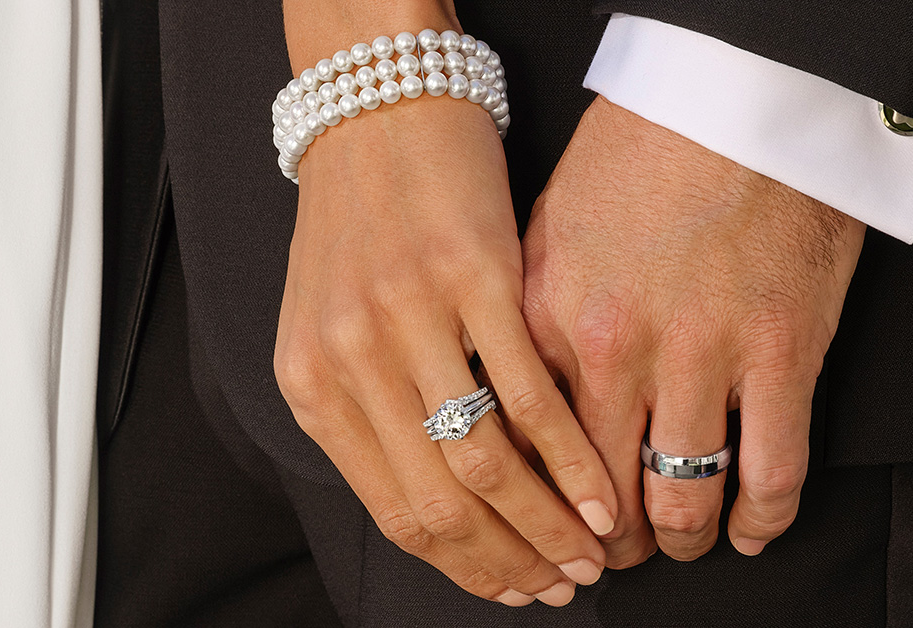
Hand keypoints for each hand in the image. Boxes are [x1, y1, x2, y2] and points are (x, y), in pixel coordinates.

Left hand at [273, 11, 617, 603]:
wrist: (379, 113)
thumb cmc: (361, 224)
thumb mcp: (333, 328)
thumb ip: (372, 414)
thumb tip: (445, 504)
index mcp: (313, 386)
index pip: (393, 512)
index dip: (463, 567)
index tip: (514, 588)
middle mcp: (352, 362)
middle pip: (439, 504)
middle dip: (509, 562)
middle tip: (562, 585)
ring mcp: (411, 320)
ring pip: (486, 463)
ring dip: (545, 525)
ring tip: (589, 552)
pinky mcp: (473, 278)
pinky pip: (528, 394)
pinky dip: (570, 457)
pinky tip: (599, 491)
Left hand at [521, 96, 865, 564]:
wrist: (739, 92)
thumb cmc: (644, 147)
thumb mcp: (550, 222)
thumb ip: (531, 311)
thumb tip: (521, 386)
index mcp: (550, 316)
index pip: (531, 450)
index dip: (539, 506)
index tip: (551, 525)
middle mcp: (617, 349)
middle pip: (602, 492)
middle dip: (606, 543)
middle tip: (613, 554)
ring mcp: (703, 357)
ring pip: (684, 499)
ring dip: (681, 541)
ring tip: (682, 544)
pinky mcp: (782, 354)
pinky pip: (771, 474)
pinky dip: (762, 520)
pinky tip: (752, 531)